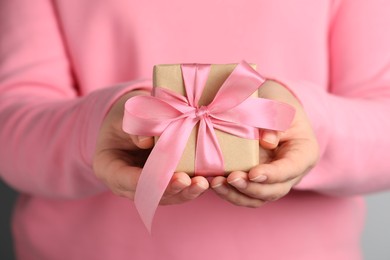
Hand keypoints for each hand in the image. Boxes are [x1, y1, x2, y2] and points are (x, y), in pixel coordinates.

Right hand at [93, 90, 208, 204]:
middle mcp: (125, 183)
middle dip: (170, 190)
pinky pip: (175, 190)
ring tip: (202, 184)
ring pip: (165, 197)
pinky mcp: (161, 184)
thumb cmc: (125, 116)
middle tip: (187, 182)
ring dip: (185, 193)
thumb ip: (134, 127)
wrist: (132, 120)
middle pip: (147, 195)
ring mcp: (144, 187)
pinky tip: (206, 181)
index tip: (164, 177)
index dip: (144, 181)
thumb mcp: (125, 115)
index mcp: (108, 167)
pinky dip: (190, 187)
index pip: (125, 179)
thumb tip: (148, 141)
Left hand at [210, 80, 318, 206]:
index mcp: (304, 153)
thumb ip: (275, 122)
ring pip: (258, 198)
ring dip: (236, 195)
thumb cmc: (276, 103)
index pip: (291, 169)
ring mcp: (273, 181)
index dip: (273, 175)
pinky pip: (244, 194)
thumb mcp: (279, 105)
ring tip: (217, 184)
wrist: (268, 108)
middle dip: (251, 188)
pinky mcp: (255, 183)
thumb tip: (267, 143)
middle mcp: (291, 173)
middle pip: (275, 190)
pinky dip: (229, 192)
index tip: (253, 174)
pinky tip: (214, 184)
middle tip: (231, 179)